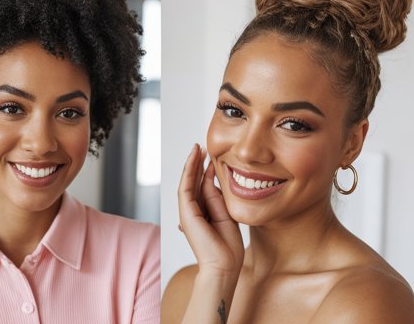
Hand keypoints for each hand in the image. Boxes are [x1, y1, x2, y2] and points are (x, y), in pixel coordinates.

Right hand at [178, 144, 243, 278]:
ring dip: (191, 163)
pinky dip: (189, 171)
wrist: (224, 266)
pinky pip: (185, 187)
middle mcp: (193, 212)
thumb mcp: (225, 213)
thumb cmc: (228, 246)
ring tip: (197, 148)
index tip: (211, 156)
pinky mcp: (186, 214)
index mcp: (203, 213)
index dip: (205, 170)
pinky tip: (194, 158)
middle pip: (193, 182)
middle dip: (196, 163)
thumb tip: (209, 176)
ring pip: (187, 182)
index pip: (201, 187)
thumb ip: (215, 195)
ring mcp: (188, 213)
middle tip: (201, 146)